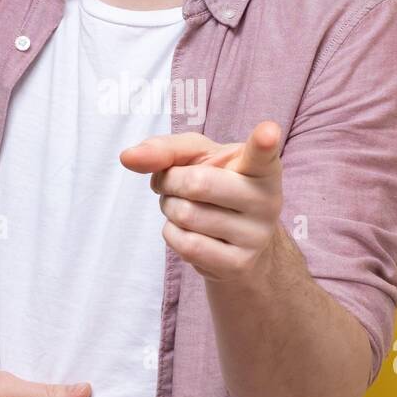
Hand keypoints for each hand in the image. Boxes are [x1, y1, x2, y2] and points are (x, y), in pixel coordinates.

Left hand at [119, 120, 283, 282]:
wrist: (238, 242)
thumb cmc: (216, 186)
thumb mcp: (197, 158)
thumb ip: (164, 149)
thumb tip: (128, 157)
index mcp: (261, 167)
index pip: (264, 153)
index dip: (264, 142)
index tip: (268, 132)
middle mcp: (267, 200)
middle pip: (197, 183)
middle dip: (170, 182)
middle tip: (175, 184)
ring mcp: (256, 236)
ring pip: (186, 215)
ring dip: (170, 208)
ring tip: (184, 207)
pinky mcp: (239, 264)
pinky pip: (186, 245)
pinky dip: (172, 234)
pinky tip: (187, 231)